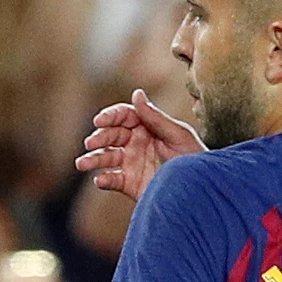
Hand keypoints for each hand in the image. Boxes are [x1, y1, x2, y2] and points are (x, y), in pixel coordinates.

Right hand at [76, 88, 204, 198]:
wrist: (199, 188)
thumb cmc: (193, 157)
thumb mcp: (177, 134)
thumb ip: (155, 117)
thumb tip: (137, 93)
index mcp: (146, 127)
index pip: (123, 116)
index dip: (110, 116)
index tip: (99, 121)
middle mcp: (135, 143)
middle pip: (110, 136)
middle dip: (98, 138)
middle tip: (90, 144)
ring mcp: (130, 163)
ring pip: (105, 158)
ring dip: (92, 160)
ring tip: (82, 164)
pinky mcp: (128, 183)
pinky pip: (111, 180)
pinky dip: (103, 180)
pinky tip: (100, 180)